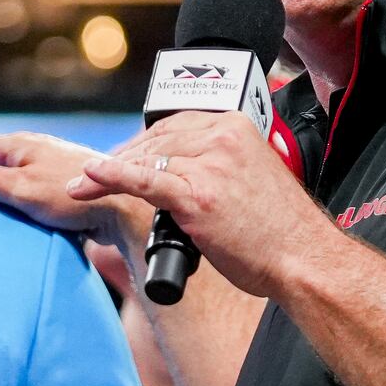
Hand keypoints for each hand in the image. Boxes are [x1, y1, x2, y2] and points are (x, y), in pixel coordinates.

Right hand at [0, 132, 147, 247]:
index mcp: (20, 145)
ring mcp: (49, 165)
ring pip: (8, 169)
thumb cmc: (71, 195)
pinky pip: (24, 185)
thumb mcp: (22, 189)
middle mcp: (34, 150)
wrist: (121, 206)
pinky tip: (6, 207)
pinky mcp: (61, 184)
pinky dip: (7, 192)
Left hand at [68, 111, 335, 298]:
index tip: (123, 158)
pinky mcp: (197, 195)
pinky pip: (144, 179)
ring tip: (82, 184)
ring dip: (108, 171)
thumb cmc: (281, 231)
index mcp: (237, 128)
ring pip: (145, 158)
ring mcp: (209, 165)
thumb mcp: (250, 179)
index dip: (143, 144)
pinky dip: (111, 176)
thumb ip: (218, 166)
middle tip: (94, 176)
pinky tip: (88, 177)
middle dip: (122, 157)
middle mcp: (223, 137)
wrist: (303, 260)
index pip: (175, 125)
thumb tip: (180, 172)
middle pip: (156, 139)